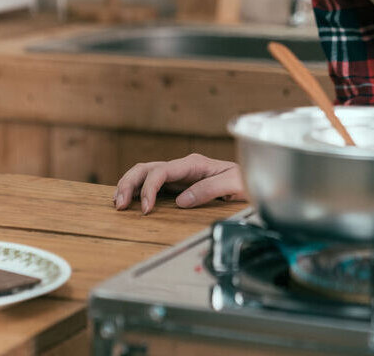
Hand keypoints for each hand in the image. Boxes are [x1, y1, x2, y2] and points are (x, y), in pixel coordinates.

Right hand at [113, 153, 245, 213]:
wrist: (255, 182)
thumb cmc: (246, 181)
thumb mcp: (233, 184)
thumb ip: (208, 190)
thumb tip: (181, 201)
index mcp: (193, 164)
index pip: (162, 171)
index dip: (149, 188)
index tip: (146, 208)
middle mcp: (182, 167)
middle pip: (146, 168)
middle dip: (130, 183)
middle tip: (120, 204)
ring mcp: (178, 175)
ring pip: (145, 173)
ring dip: (129, 185)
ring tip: (118, 202)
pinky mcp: (177, 185)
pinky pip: (152, 183)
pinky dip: (137, 190)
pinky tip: (129, 201)